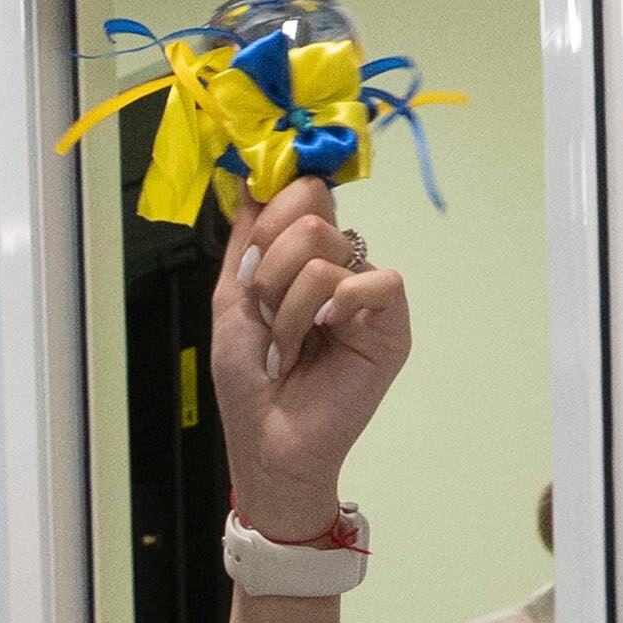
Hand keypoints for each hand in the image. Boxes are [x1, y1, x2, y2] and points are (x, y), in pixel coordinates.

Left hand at [209, 174, 410, 536]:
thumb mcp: (232, 303)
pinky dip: (338, 305)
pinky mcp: (391, 321)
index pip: (302, 194)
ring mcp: (365, 292)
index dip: (273, 215)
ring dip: (290, 305)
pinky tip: (325, 335)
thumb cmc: (248, 383)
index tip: (250, 263)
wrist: (270, 443)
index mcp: (300, 259)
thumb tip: (252, 179)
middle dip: (270, 270)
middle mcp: (337, 267)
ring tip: (288, 345)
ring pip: (330, 250)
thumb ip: (244, 241)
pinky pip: (376, 280)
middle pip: (311, 216)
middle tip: (266, 317)